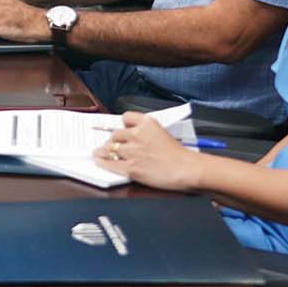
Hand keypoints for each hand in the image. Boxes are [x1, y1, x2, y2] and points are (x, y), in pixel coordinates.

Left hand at [93, 113, 208, 189]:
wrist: (187, 169)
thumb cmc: (180, 155)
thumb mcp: (163, 133)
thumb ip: (146, 132)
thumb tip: (132, 136)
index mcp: (147, 124)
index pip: (126, 118)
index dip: (123, 125)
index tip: (120, 128)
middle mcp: (137, 135)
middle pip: (115, 135)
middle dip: (114, 141)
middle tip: (112, 145)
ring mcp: (132, 152)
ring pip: (109, 148)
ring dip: (104, 151)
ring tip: (99, 152)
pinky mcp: (131, 168)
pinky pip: (109, 163)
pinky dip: (103, 162)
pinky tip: (100, 161)